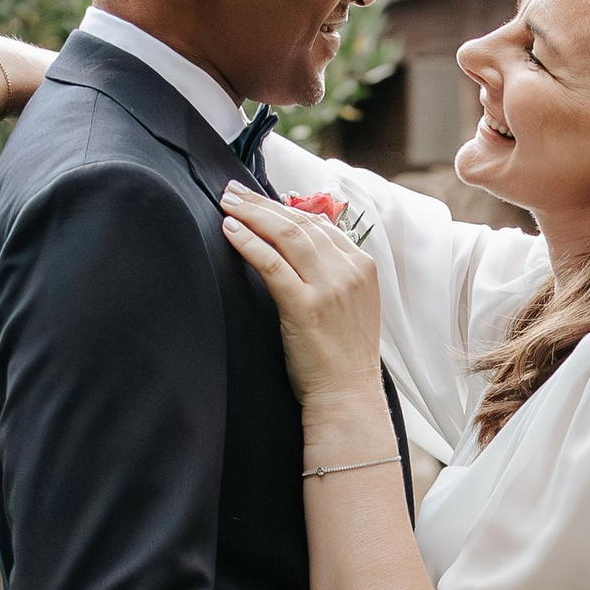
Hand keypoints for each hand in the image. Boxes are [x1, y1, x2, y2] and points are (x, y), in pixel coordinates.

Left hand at [218, 186, 383, 429]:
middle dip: (262, 203)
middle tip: (232, 191)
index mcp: (362, 267)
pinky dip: (249, 243)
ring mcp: (329, 287)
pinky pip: (272, 264)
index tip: (257, 199)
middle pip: (299, 223)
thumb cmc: (342, 357)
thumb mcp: (349, 306)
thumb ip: (331, 273)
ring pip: (286, 235)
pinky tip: (230, 230)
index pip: (318, 224)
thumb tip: (297, 245)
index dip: (283, 207)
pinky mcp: (306, 306)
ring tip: (226, 203)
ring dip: (251, 214)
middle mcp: (349, 271)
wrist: (348, 397)